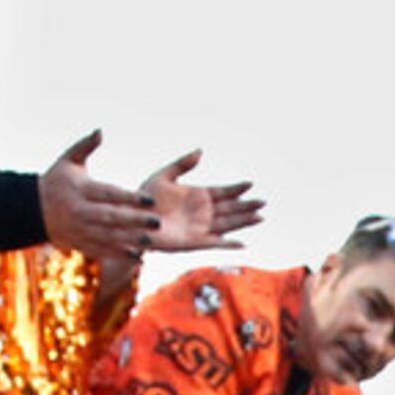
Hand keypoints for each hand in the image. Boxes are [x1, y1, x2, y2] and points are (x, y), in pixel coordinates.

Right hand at [38, 130, 163, 263]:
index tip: (151, 200)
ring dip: (130, 240)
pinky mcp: (78, 243)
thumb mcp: (68, 160)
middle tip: (158, 221)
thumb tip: (101, 131)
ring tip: (151, 241)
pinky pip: (100, 250)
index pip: (110, 194)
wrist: (31, 210)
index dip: (130, 198)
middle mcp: (80, 212)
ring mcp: (79, 230)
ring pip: (108, 237)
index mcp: (81, 190)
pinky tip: (136, 255)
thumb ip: (85, 145)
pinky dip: (118, 254)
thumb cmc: (55, 180)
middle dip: (135, 221)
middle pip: (112, 217)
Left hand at [135, 149, 262, 253]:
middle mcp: (201, 212)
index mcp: (197, 195)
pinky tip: (242, 243)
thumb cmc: (143, 199)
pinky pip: (213, 244)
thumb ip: (182, 164)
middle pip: (229, 208)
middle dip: (246, 206)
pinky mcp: (192, 243)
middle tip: (264, 202)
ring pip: (226, 224)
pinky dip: (227, 244)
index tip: (250, 184)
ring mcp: (198, 228)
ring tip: (260, 217)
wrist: (131, 219)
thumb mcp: (163, 176)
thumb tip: (201, 151)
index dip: (236, 189)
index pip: (222, 192)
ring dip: (243, 221)